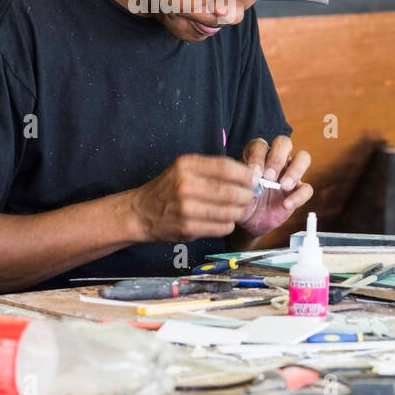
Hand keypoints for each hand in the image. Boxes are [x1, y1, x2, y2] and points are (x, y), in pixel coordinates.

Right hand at [129, 153, 261, 241]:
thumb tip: (250, 176)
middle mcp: (185, 185)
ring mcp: (186, 209)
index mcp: (186, 165)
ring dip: (238, 212)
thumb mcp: (184, 168)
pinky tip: (221, 220)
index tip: (254, 179)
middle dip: (247, 196)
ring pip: (230, 212)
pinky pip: (222, 227)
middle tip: (249, 197)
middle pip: (232, 192)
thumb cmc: (168, 188)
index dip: (246, 174)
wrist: (141, 213)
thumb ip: (213, 169)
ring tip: (235, 209)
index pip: (226, 167)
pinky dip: (228, 224)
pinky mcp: (188, 229)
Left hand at [237, 136, 312, 236]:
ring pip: (303, 157)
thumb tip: (249, 178)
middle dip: (277, 158)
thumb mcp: (236, 191)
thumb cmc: (241, 199)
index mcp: (257, 155)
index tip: (254, 173)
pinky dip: (299, 196)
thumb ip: (241, 182)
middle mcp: (275, 159)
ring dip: (295, 170)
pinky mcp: (298, 190)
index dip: (257, 156)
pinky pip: (306, 188)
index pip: (260, 145)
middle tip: (269, 176)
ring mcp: (289, 173)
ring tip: (284, 186)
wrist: (249, 221)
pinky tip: (286, 204)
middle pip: (284, 143)